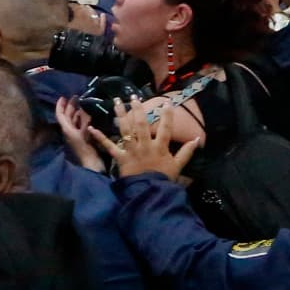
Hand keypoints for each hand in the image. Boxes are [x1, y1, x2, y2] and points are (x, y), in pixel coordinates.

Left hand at [53, 97, 103, 170]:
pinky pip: (80, 125)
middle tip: (76, 97)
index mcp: (67, 130)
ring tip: (83, 103)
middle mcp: (69, 131)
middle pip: (67, 116)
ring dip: (77, 112)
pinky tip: (88, 114)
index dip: (60, 105)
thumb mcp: (84, 134)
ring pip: (74, 120)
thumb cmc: (86, 150)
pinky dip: (83, 118)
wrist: (92, 164)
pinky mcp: (82, 138)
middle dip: (70, 106)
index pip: (60, 115)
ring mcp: (76, 135)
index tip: (63, 97)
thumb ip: (84, 122)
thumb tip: (83, 110)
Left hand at [87, 97, 201, 180]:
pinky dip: (100, 137)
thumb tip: (197, 138)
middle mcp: (144, 145)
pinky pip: (108, 146)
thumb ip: (186, 152)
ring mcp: (131, 150)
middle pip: (141, 124)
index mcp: (160, 147)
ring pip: (125, 129)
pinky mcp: (119, 157)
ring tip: (117, 101)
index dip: (167, 115)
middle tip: (134, 97)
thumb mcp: (178, 166)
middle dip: (138, 109)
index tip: (167, 102)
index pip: (165, 128)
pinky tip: (92, 128)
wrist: (148, 193)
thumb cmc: (163, 179)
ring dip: (120, 114)